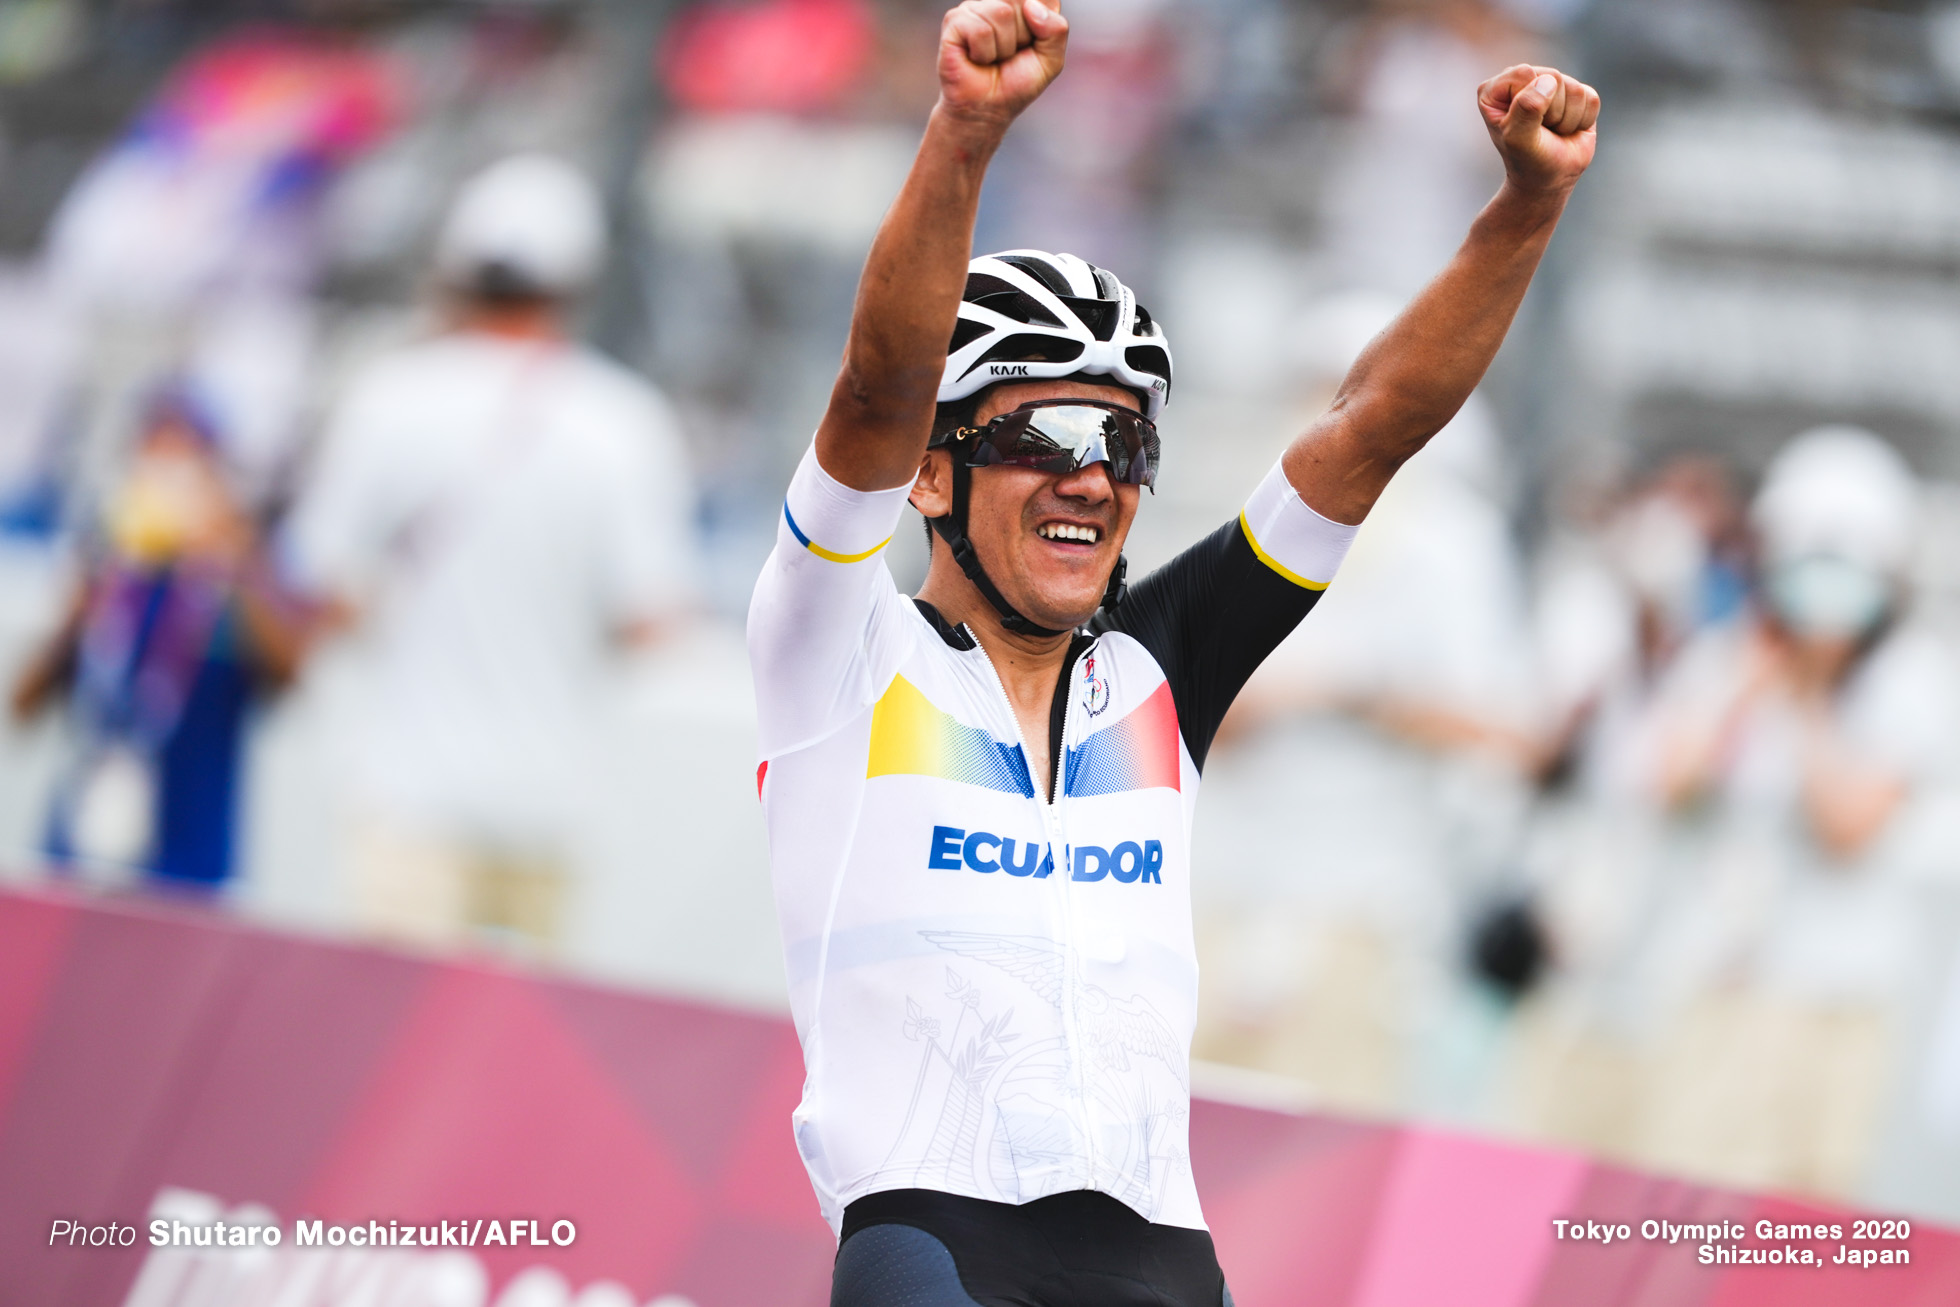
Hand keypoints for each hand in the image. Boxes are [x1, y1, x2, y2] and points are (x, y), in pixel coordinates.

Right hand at [938, 0, 1067, 123]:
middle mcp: (998, 0)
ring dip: (1003, 47)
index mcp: (1023, 4)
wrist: (986, 110)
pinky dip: (984, 53)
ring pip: (1002, 13)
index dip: (1042, 25)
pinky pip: (980, 29)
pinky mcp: (954, 21)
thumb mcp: (1050, 61)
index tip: (1031, 45)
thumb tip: (1031, 6)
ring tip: (993, 59)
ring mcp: (974, 7)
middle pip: (1023, 1)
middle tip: (1009, 55)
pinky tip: (976, 59)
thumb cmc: (1015, 84)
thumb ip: (1057, 30)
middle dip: (1022, 37)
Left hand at [1478, 65, 1598, 194]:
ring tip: (1553, 132)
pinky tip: (1568, 130)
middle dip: (1552, 112)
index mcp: (1495, 89)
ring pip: (1573, 87)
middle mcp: (1522, 81)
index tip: (1524, 126)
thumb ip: (1526, 109)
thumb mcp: (1519, 139)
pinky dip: (1583, 119)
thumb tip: (1547, 81)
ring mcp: (1550, 85)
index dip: (1531, 102)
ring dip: (1567, 118)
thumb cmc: (1528, 161)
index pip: (1524, 73)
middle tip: (1541, 132)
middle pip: (1552, 77)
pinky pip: (1590, 97)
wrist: (1550, 179)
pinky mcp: (1576, 94)